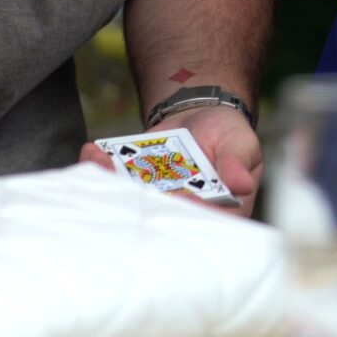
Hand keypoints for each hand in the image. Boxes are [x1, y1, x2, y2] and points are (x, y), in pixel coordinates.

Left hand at [77, 104, 262, 216]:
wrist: (200, 115)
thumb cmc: (228, 134)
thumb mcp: (241, 143)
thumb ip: (237, 163)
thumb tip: (243, 184)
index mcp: (217, 211)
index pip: (204, 222)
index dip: (191, 213)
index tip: (182, 197)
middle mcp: (183, 211)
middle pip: (161, 217)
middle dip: (141, 203)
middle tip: (126, 185)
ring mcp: (156, 199)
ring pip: (132, 201)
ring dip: (111, 183)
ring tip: (99, 162)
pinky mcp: (135, 184)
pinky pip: (116, 181)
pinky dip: (102, 167)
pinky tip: (93, 152)